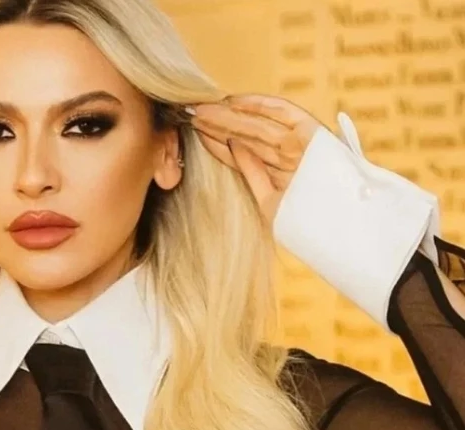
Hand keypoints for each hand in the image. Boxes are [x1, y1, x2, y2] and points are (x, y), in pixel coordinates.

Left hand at [187, 94, 322, 226]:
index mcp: (279, 170)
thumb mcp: (270, 202)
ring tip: (200, 110)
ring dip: (227, 116)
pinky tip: (232, 102)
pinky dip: (258, 105)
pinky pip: (281, 112)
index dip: (215, 142)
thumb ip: (253, 174)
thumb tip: (232, 146)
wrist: (343, 226)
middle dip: (215, 125)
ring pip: (255, 124)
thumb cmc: (309, 225)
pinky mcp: (310, 131)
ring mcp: (298, 141)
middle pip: (244, 136)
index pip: (240, 151)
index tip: (193, 133)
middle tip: (188, 115)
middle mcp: (287, 153)